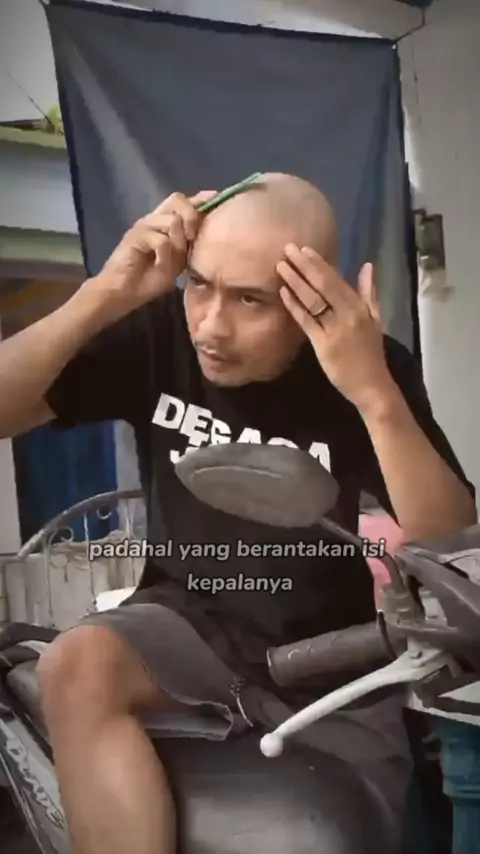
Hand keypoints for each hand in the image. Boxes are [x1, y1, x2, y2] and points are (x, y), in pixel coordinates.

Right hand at [94, 189, 217, 312]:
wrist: (123, 293)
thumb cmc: (149, 280)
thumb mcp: (177, 262)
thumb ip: (187, 246)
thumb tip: (203, 232)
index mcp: (165, 223)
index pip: (183, 202)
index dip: (200, 198)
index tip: (215, 197)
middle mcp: (155, 219)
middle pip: (178, 199)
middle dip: (191, 217)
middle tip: (191, 239)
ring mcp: (144, 225)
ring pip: (172, 221)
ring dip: (178, 244)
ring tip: (171, 261)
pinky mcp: (135, 236)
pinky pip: (162, 240)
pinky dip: (165, 256)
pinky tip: (160, 266)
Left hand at [277, 244, 394, 411]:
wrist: (372, 384)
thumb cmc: (370, 353)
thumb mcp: (375, 319)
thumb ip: (369, 292)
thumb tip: (367, 266)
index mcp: (360, 307)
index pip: (336, 279)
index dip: (319, 264)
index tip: (304, 249)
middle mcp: (348, 314)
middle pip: (323, 285)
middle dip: (305, 266)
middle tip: (288, 249)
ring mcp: (335, 329)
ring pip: (313, 300)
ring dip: (296, 281)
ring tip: (281, 266)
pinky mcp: (323, 344)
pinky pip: (307, 321)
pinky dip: (294, 305)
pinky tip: (283, 292)